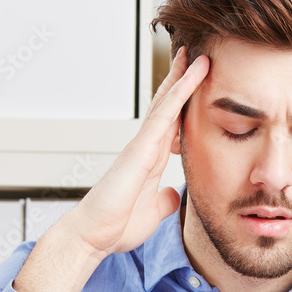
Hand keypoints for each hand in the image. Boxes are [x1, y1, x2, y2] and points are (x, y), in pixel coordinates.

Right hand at [62, 47, 208, 256]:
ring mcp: (142, 144)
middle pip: (167, 105)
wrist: (93, 236)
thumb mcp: (154, 211)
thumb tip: (175, 193)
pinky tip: (193, 74)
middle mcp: (146, 146)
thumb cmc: (116, 226)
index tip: (197, 86)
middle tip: (196, 56)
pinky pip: (165, 113)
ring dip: (183, 77)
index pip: (172, 123)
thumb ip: (165, 199)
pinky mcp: (140, 148)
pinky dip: (180, 91)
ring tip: (198, 55)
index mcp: (151, 159)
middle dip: (181, 80)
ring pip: (167, 102)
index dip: (184, 103)